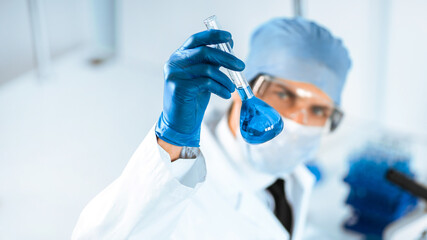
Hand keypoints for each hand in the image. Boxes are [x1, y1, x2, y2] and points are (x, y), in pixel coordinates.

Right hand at [155, 30, 244, 146]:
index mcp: (179, 56)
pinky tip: (226, 94)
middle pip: (204, 51)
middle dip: (226, 58)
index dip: (213, 36)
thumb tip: (228, 46)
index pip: (196, 39)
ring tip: (232, 88)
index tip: (230, 38)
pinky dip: (220, 88)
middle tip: (241, 66)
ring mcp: (174, 74)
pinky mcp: (179, 87)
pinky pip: (206, 83)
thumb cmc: (192, 99)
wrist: (180, 123)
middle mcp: (174, 62)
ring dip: (225, 78)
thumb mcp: (203, 77)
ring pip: (207, 68)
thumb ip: (212, 62)